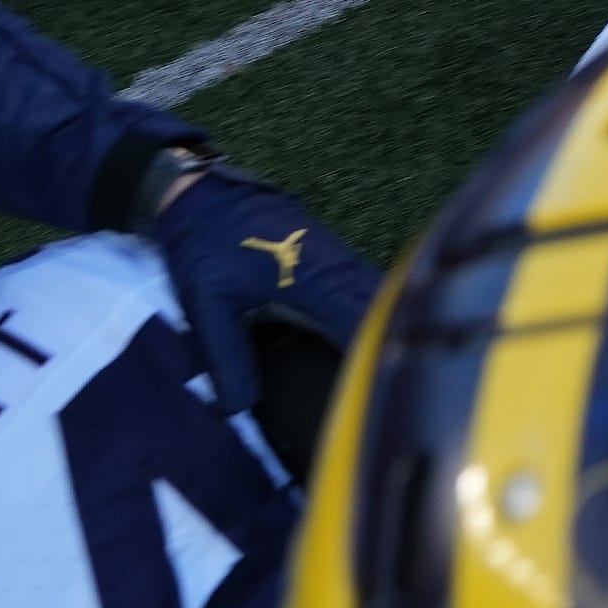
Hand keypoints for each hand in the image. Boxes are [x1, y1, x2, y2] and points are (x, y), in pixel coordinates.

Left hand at [145, 163, 381, 415]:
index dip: (377, 358)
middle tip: (402, 390)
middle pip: (385, 309)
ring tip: (396, 371)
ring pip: (382, 297)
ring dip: (392, 327)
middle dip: (396, 346)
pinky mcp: (336, 257)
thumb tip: (242, 411)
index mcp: (316, 281)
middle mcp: (340, 268)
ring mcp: (342, 259)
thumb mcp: (208, 308)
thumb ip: (228, 359)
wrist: (205, 197)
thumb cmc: (206, 249)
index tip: (387, 392)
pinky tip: (375, 339)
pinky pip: (370, 289)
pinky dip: (378, 312)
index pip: (363, 325)